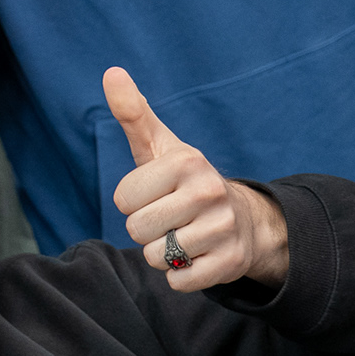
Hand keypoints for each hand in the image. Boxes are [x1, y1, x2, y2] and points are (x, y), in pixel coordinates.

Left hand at [105, 67, 288, 291]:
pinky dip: (180, 275)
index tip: (154, 193)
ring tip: (183, 234)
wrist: (243, 219)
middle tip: (168, 217)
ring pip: (157, 258)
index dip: (132, 201)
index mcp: (186, 162)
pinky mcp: (231, 264)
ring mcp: (223, 228)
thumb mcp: (159, 145)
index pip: (124, 199)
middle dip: (146, 229)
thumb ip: (132, 113)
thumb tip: (111, 72)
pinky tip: (197, 255)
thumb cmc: (184, 179)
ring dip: (162, 253)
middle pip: (138, 230)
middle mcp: (209, 191)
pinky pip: (179, 282)